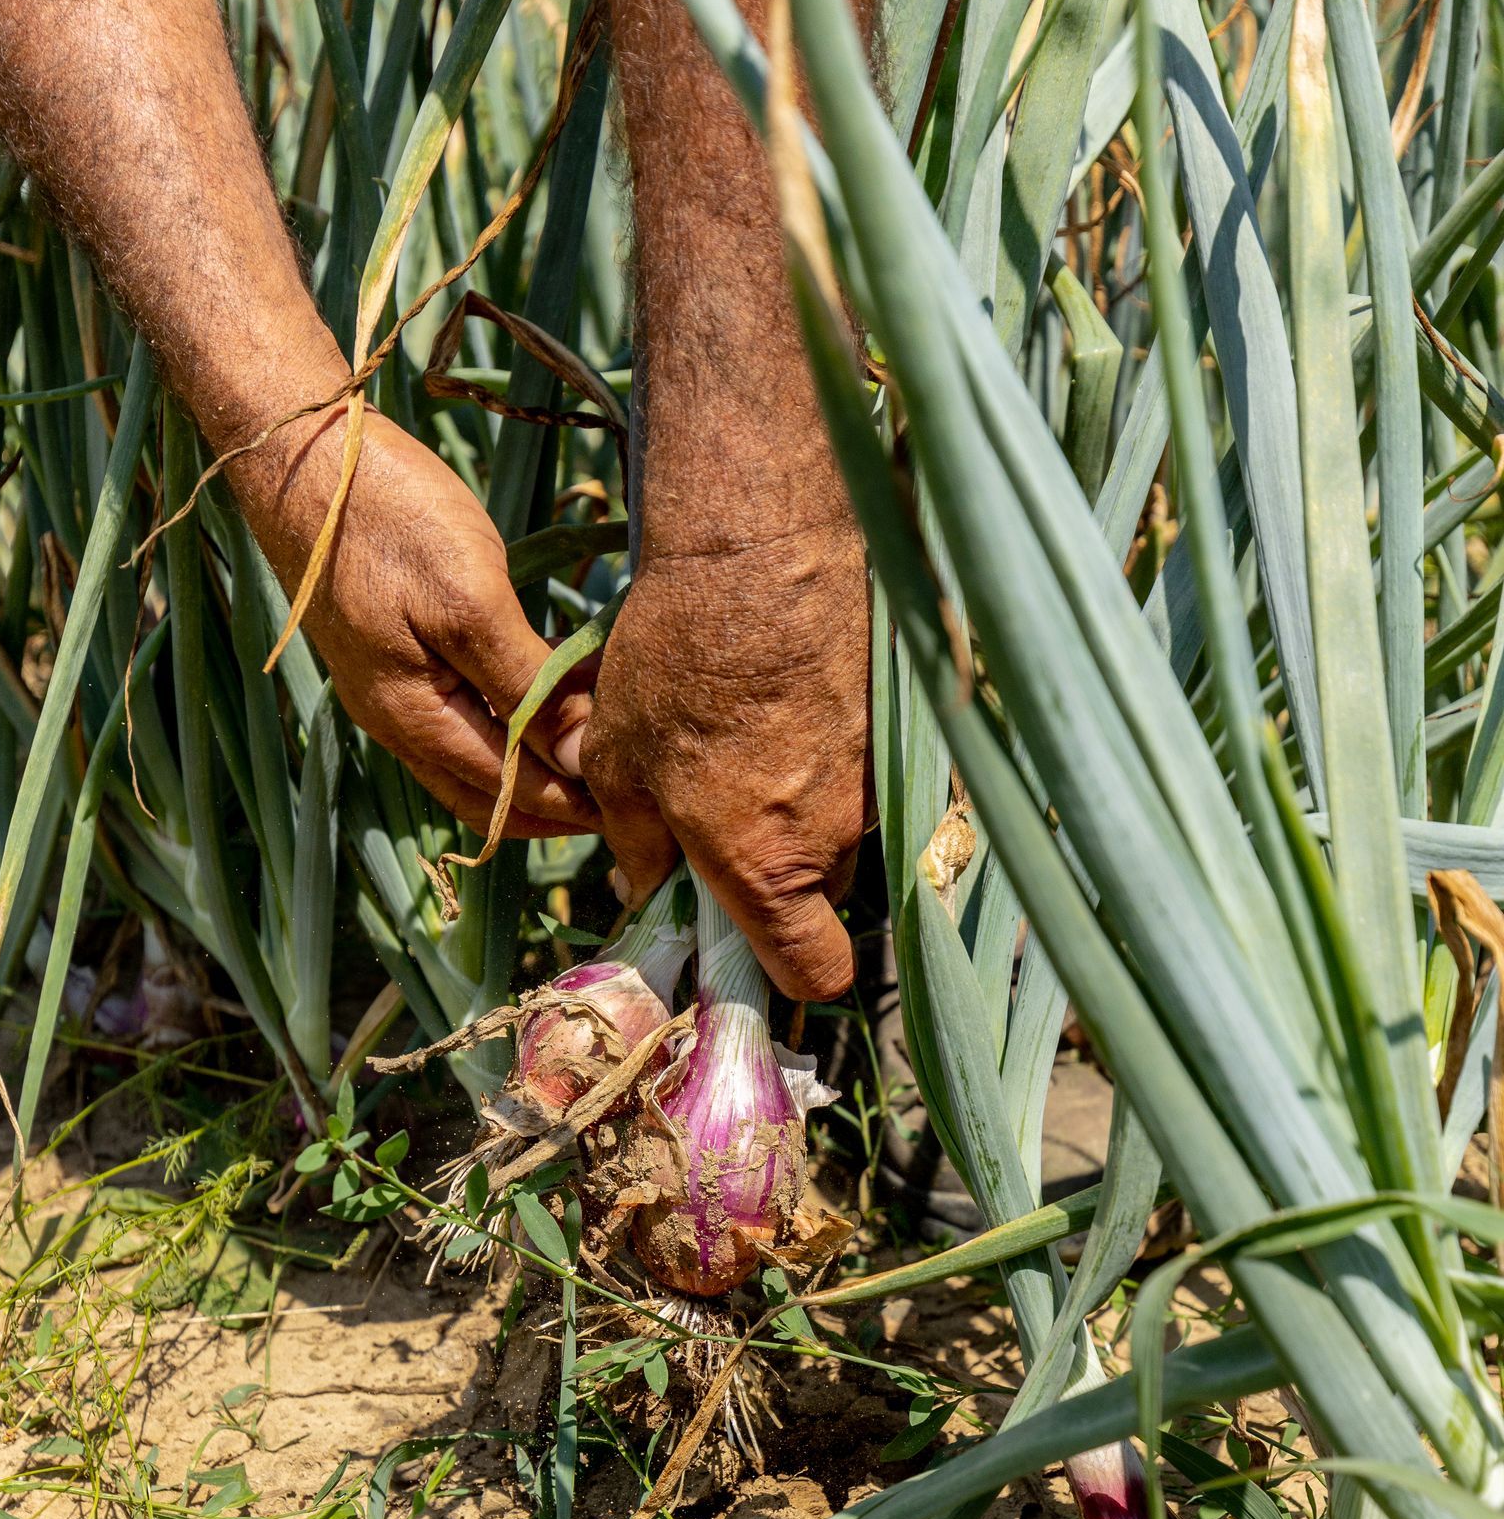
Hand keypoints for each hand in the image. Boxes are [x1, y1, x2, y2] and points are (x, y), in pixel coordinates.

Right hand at [236, 401, 595, 839]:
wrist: (299, 453)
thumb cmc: (387, 518)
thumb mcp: (469, 599)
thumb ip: (526, 685)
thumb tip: (580, 758)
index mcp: (414, 720)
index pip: (508, 794)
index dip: (574, 804)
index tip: (636, 797)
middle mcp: (397, 721)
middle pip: (486, 796)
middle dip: (554, 805)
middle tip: (623, 791)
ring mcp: (388, 689)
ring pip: (471, 760)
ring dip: (532, 766)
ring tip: (596, 748)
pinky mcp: (392, 652)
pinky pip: (458, 716)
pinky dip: (508, 723)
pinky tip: (547, 697)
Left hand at [576, 521, 871, 999]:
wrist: (763, 545)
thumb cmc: (677, 660)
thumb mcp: (620, 761)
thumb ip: (638, 842)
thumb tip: (645, 882)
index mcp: (764, 867)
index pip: (813, 971)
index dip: (789, 973)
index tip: (751, 947)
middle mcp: (835, 837)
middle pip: (821, 896)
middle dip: (777, 874)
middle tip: (721, 815)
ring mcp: (876, 780)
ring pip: (842, 826)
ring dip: (802, 805)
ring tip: (750, 736)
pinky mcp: (897, 726)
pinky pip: (863, 767)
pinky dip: (830, 750)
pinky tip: (785, 696)